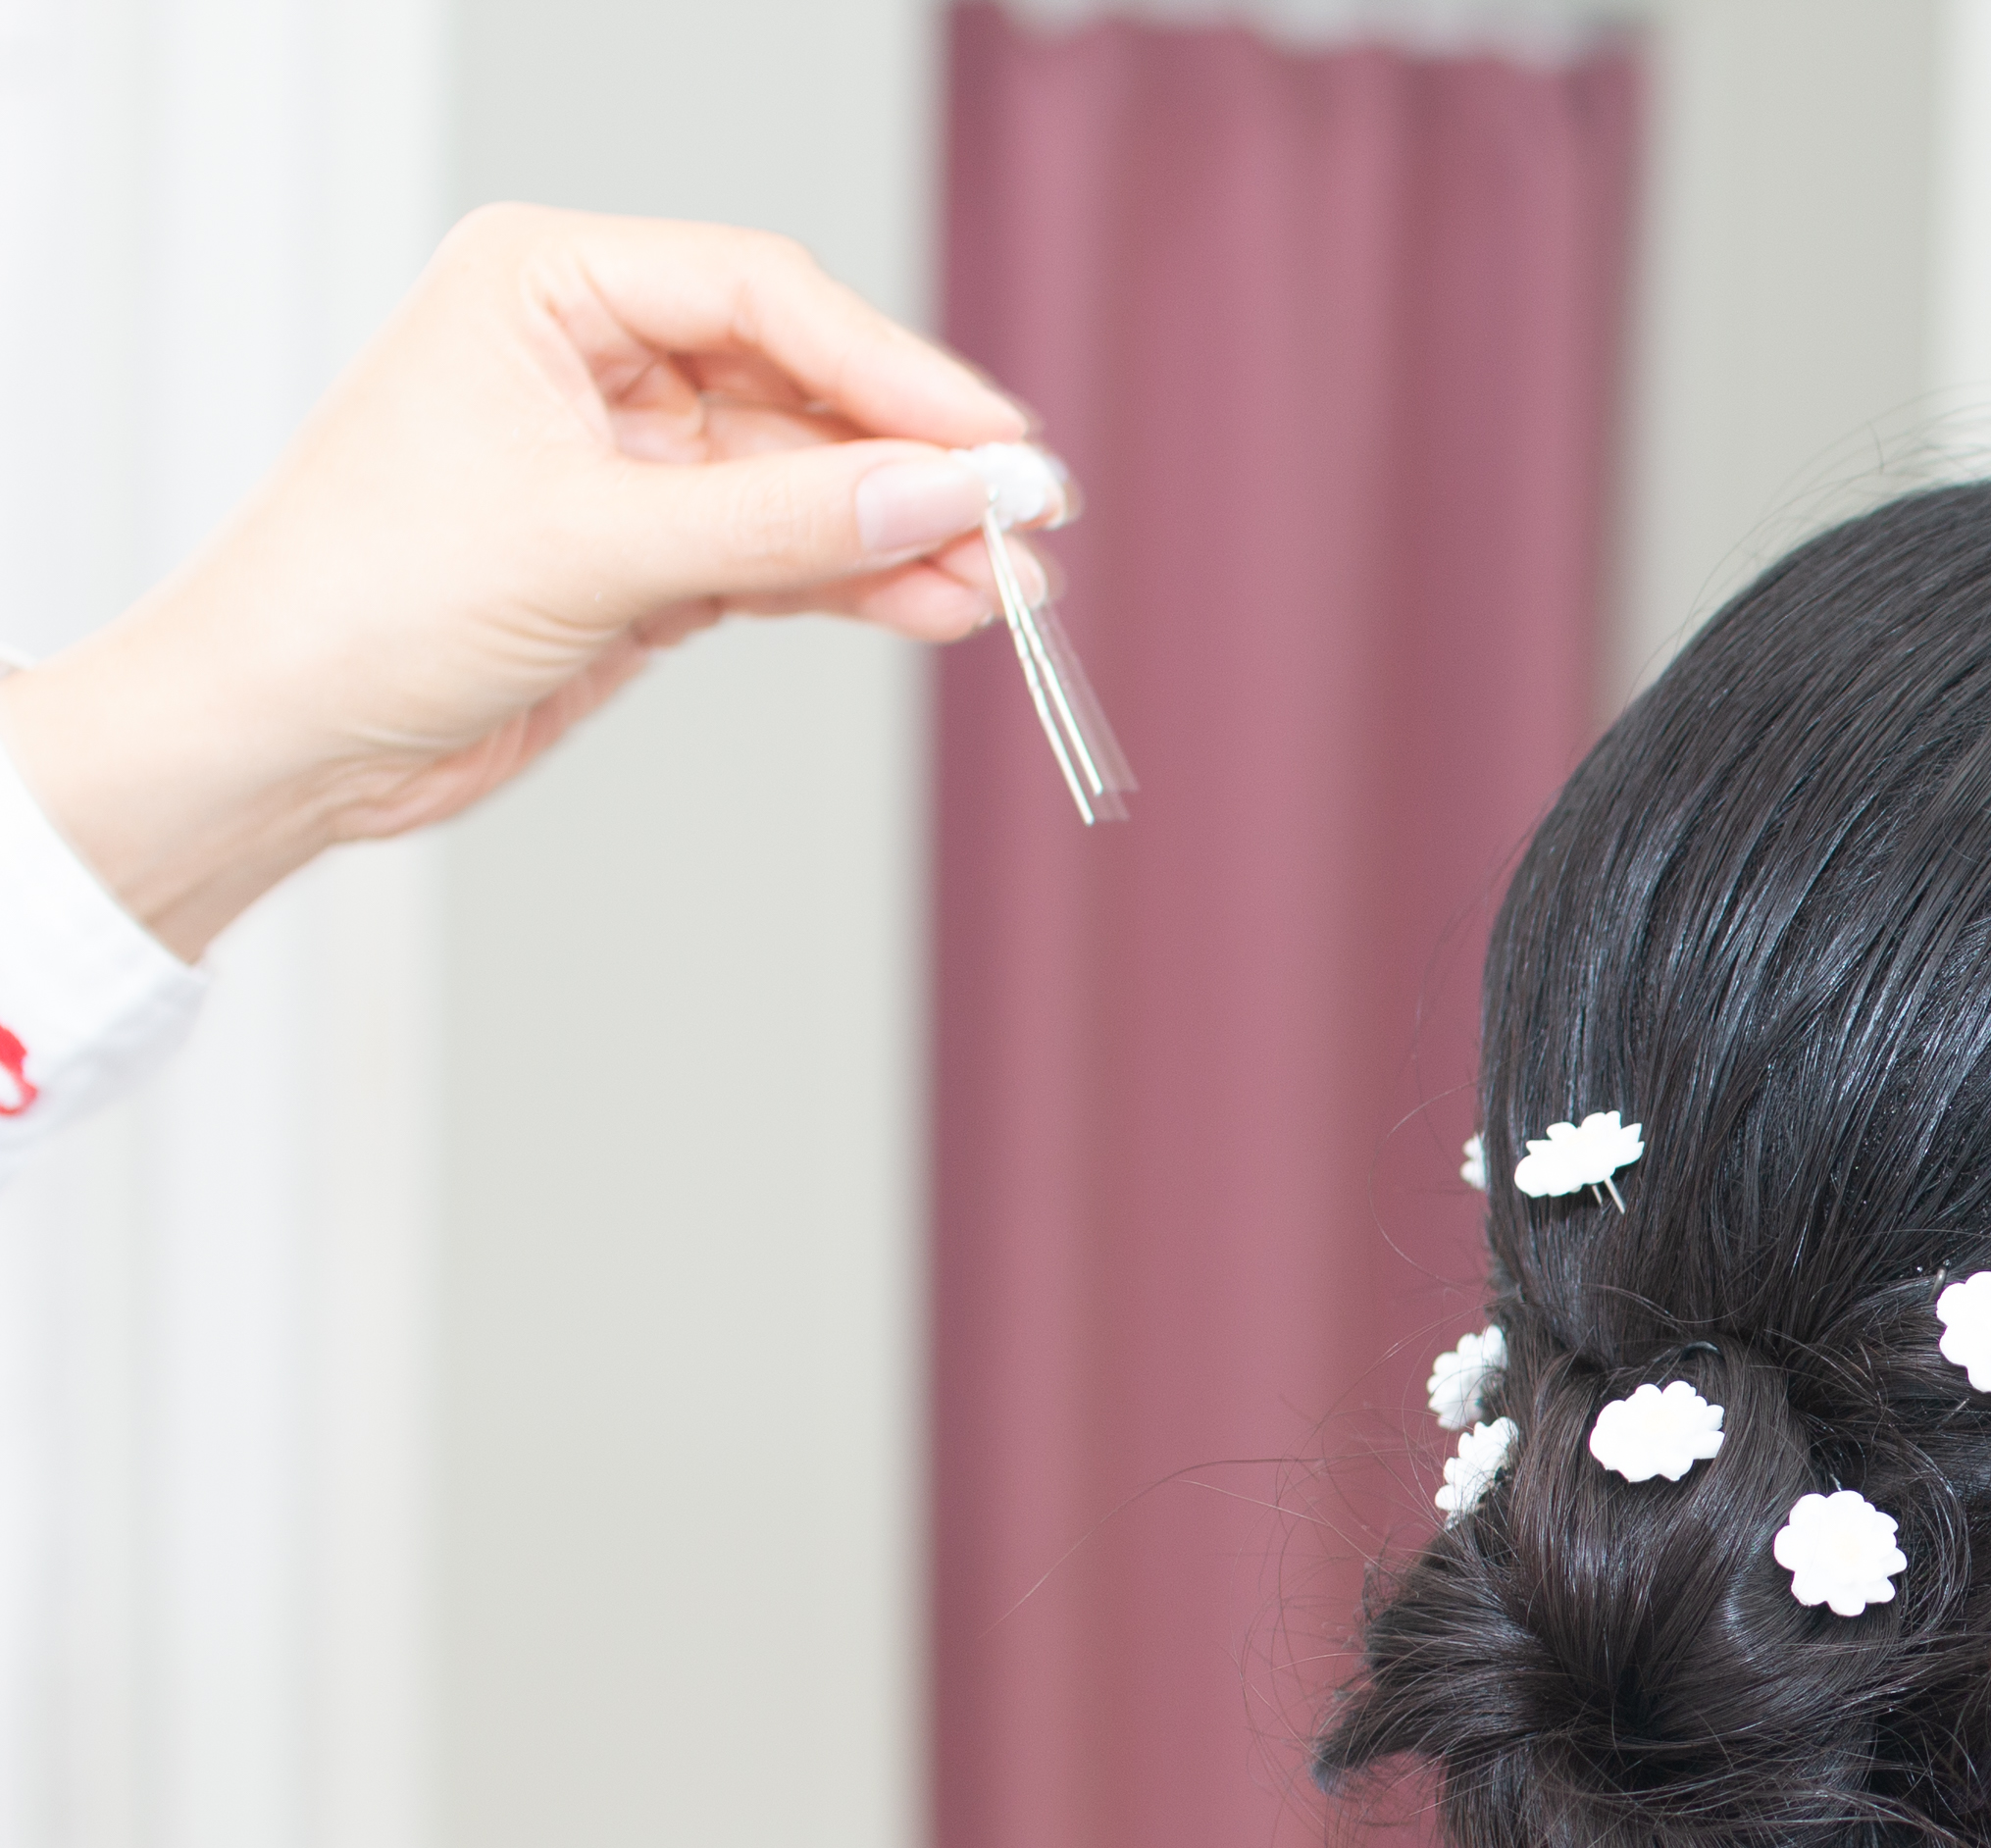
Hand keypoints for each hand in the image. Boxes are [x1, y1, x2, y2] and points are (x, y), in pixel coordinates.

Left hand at [0, 203, 1045, 960]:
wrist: (280, 739)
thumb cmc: (360, 601)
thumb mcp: (590, 547)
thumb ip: (779, 520)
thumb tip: (943, 492)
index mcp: (548, 283)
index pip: (764, 294)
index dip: (893, 368)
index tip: (993, 441)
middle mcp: (596, 352)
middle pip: (808, 382)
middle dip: (917, 459)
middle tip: (1029, 518)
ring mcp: (632, 456)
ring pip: (813, 477)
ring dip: (908, 534)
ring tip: (1008, 589)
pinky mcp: (655, 553)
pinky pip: (791, 552)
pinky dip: (865, 582)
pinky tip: (942, 607)